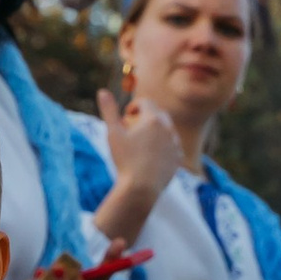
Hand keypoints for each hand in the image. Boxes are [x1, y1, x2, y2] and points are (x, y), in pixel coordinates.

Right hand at [94, 86, 183, 240]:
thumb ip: (109, 110)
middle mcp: (167, 128)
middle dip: (145, 117)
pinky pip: (171, 145)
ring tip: (140, 142)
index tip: (126, 115)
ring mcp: (175, 143)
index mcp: (152, 119)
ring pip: (166, 130)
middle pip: (158, 114)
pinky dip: (162, 146)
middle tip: (132, 127)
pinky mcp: (177, 157)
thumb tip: (102, 91)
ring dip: (154, 131)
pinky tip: (150, 156)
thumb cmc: (125, 160)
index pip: (145, 102)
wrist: (141, 188)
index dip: (134, 106)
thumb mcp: (113, 134)